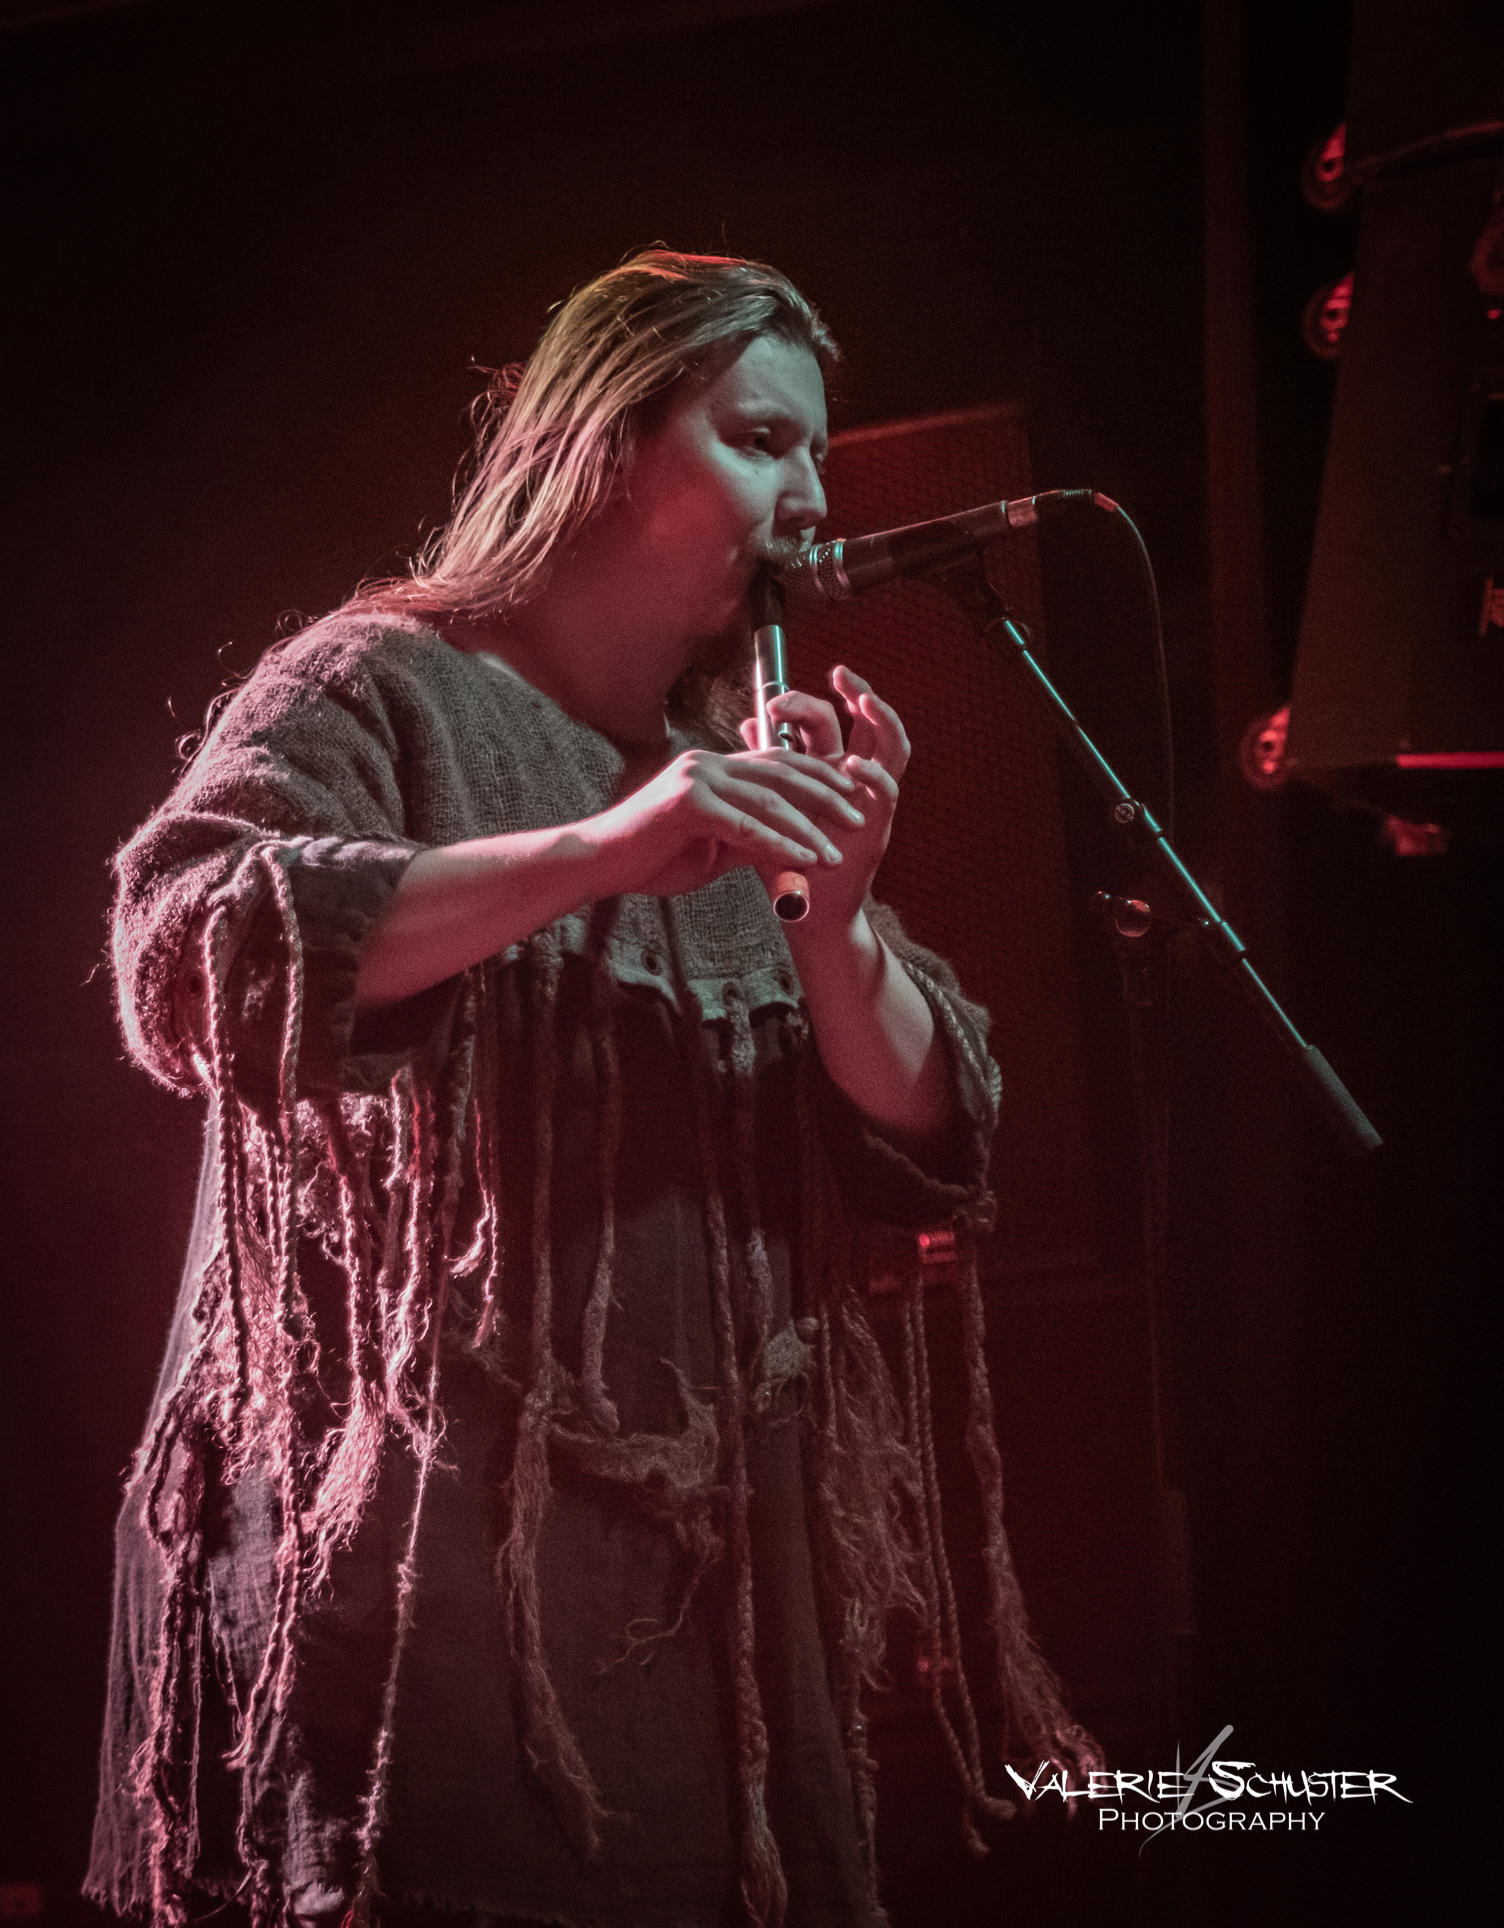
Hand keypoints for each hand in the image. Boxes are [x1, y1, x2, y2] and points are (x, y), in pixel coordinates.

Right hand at [591, 740, 866, 901]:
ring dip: (808, 828)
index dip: (817, 777)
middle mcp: (707, 763)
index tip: (851, 796)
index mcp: (713, 767)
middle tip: (859, 818)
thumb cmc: (651, 857)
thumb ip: (749, 837)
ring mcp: (695, 779)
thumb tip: (790, 845)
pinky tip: (803, 859)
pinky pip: (745, 825)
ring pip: (768, 800)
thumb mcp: (712, 845)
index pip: (776, 763)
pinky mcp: (686, 804)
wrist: (600, 864)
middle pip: (781, 773)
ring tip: (835, 853)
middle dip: (826, 797)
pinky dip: (779, 844)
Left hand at [739, 665, 908, 934]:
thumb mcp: (768, 803)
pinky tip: (853, 766)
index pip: (826, 722)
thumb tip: (748, 723)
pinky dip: (873, 776)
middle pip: (865, 723)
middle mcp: (853, 780)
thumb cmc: (784, 857)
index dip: (805, 702)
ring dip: (882, 720)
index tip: (775, 697)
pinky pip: (888, 793)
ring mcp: (869, 801)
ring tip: (864, 699)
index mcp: (826, 770)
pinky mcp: (877, 827)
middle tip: (838, 671)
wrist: (801, 908)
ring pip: (892, 748)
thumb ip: (765, 764)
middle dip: (855, 692)